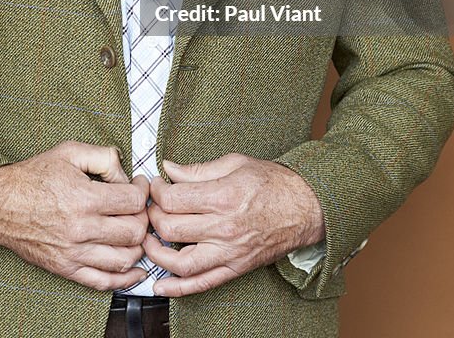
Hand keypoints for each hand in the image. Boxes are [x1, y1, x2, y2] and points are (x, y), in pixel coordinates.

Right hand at [0, 141, 149, 290]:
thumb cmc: (33, 176)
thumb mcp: (69, 152)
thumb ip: (103, 156)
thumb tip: (126, 174)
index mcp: (83, 197)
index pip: (133, 201)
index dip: (143, 191)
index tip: (140, 186)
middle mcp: (81, 229)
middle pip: (134, 231)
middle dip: (143, 217)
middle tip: (137, 208)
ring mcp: (74, 253)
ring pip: (124, 259)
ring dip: (137, 246)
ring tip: (133, 230)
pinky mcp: (66, 269)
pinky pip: (103, 282)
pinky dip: (125, 279)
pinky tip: (135, 269)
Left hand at [145, 154, 324, 296]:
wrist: (305, 208)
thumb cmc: (272, 182)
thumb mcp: (234, 163)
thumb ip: (198, 169)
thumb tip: (169, 169)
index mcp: (222, 196)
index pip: (173, 199)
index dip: (156, 191)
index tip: (155, 185)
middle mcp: (224, 228)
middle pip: (171, 229)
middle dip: (153, 217)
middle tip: (152, 208)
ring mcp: (229, 252)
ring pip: (181, 263)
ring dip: (156, 254)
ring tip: (148, 240)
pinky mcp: (235, 268)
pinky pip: (202, 284)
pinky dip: (178, 289)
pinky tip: (160, 285)